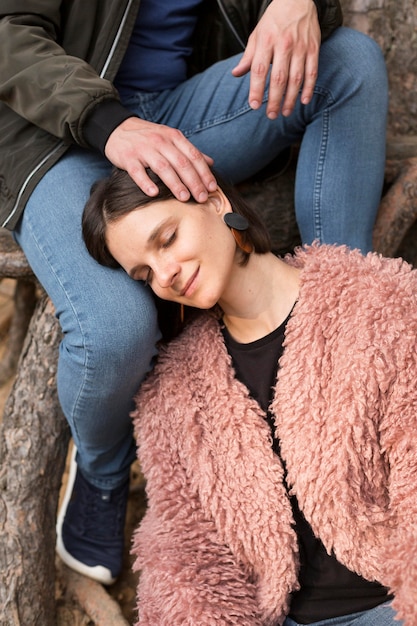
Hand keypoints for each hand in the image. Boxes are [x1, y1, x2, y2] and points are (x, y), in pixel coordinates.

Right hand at [104, 117, 216, 201]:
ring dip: (175, 183)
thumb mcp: (170, 138)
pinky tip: (154, 193)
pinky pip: (137, 171)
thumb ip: (189, 151)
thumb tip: (211, 163)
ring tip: (184, 198)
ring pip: (163, 167)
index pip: (193, 156)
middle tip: (202, 198)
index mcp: (173, 137)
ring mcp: (143, 149)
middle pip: (181, 163)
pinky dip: (146, 182)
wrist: (117, 128)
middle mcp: (160, 141)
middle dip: (194, 181)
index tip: (212, 188)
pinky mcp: (128, 157)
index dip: (204, 173)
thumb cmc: (147, 137)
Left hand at [232, 0, 320, 117]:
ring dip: (290, 99)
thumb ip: (248, 57)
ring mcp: (300, 47)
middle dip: (274, 100)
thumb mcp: (257, 35)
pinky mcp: (314, 48)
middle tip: (271, 115)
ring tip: (285, 113)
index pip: (259, 70)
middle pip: (279, 78)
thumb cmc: (274, 21)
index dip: (257, 90)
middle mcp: (284, 44)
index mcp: (266, 41)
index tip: (254, 105)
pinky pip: (312, 72)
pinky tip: (303, 101)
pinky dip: (308, 88)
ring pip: (296, 78)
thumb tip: (236, 74)